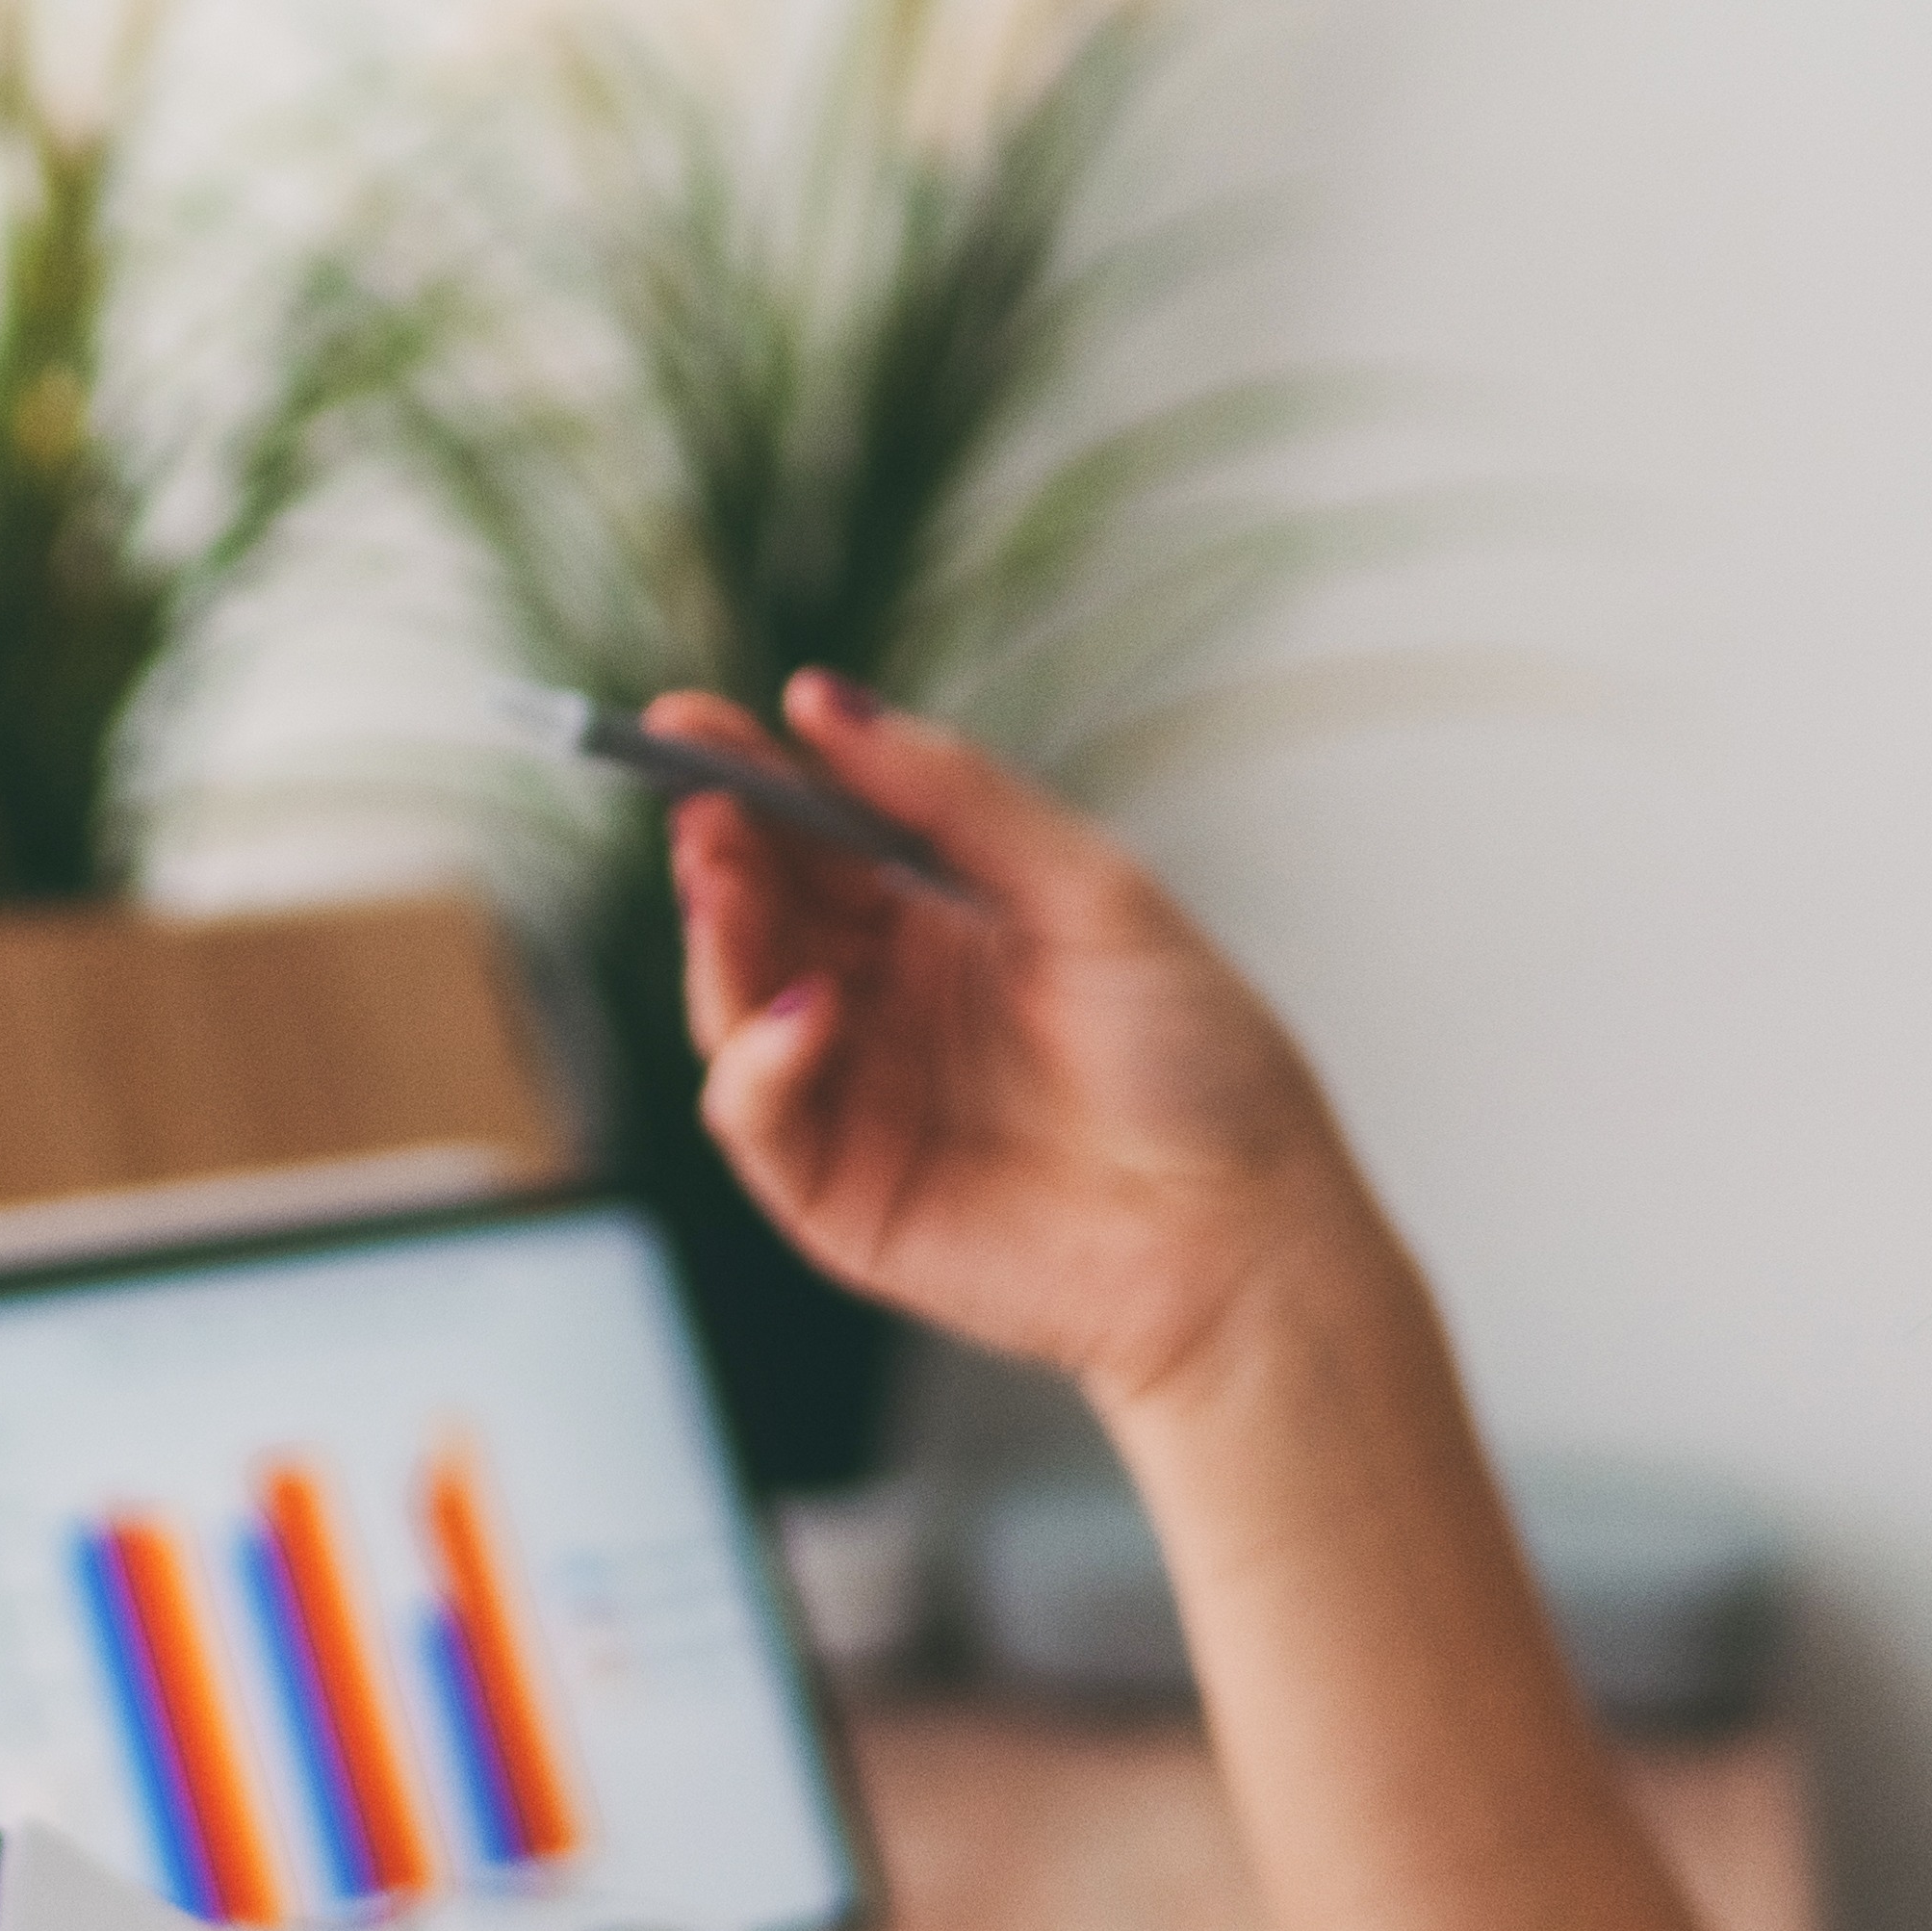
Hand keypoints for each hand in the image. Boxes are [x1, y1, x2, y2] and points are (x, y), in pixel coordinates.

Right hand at [668, 675, 1384, 1408]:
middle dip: (718, 849)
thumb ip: (955, 796)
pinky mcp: (839, 1195)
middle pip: (757, 911)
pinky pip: (755, 1115)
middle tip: (704, 805)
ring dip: (719, 940)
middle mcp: (881, 1005)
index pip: (811, 835)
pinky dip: (758, 1059)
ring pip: (732, 1005)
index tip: (688, 719)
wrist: (1243, 1229)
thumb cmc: (1200, 1063)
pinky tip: (808, 1012)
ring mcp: (855, 1098)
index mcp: (938, 923)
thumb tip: (823, 700)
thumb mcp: (1090, 889)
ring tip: (730, 882)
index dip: (745, 775)